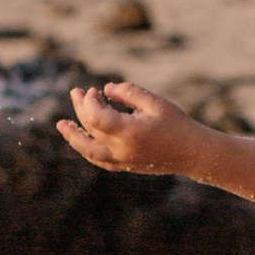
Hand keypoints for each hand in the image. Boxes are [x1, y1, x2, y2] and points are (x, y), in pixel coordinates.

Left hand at [59, 81, 199, 176]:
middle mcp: (121, 149)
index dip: (89, 102)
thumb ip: (130, 93)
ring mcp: (121, 160)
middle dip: (81, 109)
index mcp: (129, 132)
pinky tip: (81, 139)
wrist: (192, 153)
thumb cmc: (177, 124)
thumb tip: (106, 89)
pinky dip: (87, 149)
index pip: (95, 118)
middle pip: (90, 129)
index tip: (95, 90)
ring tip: (62, 124)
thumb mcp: (156, 103)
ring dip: (74, 136)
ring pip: (88, 150)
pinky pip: (98, 159)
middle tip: (76, 92)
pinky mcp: (125, 166)